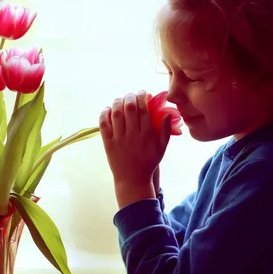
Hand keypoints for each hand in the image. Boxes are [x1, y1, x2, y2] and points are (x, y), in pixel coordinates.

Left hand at [99, 91, 171, 207]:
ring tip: (120, 99)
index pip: (144, 109)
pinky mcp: (108, 144)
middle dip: (130, 97)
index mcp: (147, 135)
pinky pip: (104, 125)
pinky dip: (104, 114)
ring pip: (116, 114)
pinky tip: (107, 109)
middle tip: (131, 95)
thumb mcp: (161, 148)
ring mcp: (119, 139)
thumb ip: (166, 131)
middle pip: (129, 108)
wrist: (133, 180)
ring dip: (117, 102)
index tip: (142, 93)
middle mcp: (133, 135)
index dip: (142, 97)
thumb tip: (169, 113)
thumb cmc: (149, 163)